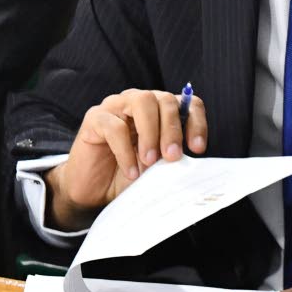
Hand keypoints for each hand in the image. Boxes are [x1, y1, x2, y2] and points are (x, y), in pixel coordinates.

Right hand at [43, 88, 205, 230]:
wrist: (94, 192)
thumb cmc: (128, 175)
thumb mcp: (157, 167)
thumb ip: (172, 157)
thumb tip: (190, 157)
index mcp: (160, 111)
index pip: (187, 103)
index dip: (196, 122)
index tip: (197, 148)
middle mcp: (138, 102)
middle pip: (164, 99)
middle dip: (172, 128)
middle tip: (172, 157)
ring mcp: (115, 106)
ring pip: (141, 101)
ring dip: (150, 132)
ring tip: (149, 161)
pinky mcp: (94, 118)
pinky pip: (114, 126)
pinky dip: (126, 151)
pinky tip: (131, 172)